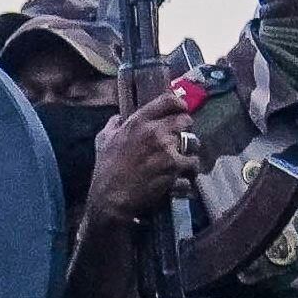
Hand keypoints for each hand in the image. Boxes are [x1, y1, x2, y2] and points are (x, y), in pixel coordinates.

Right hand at [87, 97, 201, 227]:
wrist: (111, 197)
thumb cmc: (106, 169)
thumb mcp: (103, 140)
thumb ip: (113, 125)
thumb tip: (118, 118)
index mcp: (138, 122)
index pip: (167, 101)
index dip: (179, 103)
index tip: (182, 108)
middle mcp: (155, 132)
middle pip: (185, 120)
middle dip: (185, 129)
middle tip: (181, 139)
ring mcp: (167, 150)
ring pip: (193, 143)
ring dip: (190, 151)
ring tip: (184, 160)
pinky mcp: (175, 168)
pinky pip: (192, 165)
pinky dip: (189, 172)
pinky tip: (182, 177)